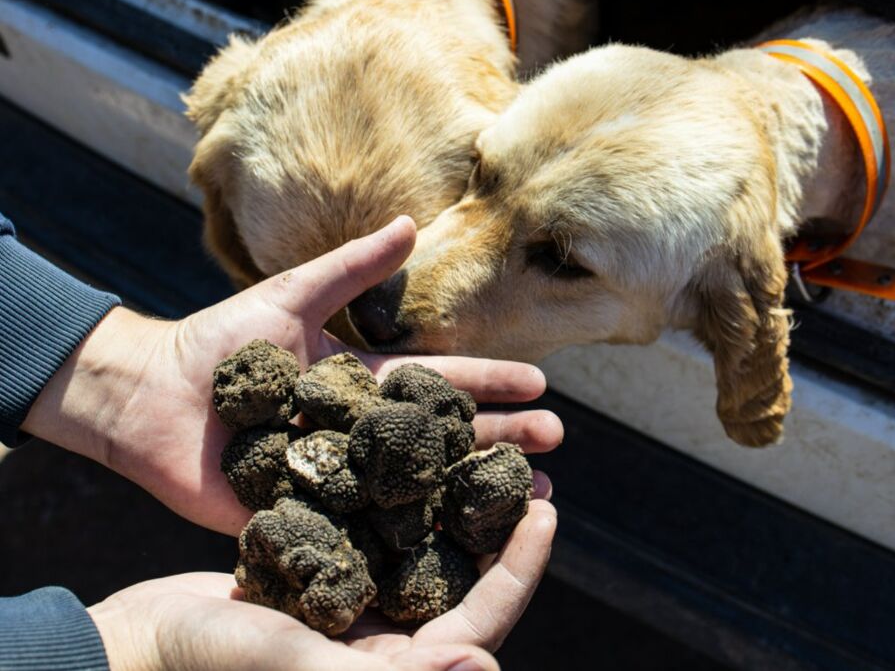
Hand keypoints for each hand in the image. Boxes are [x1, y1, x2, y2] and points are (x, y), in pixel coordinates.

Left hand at [23, 217, 561, 534]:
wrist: (150, 395)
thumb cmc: (218, 342)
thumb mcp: (291, 294)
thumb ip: (352, 269)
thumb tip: (410, 223)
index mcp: (364, 384)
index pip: (441, 383)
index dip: (491, 383)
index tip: (541, 385)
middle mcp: (363, 433)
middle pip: (443, 438)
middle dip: (501, 436)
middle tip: (555, 440)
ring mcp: (342, 475)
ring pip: (420, 485)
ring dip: (474, 487)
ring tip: (530, 490)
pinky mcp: (311, 514)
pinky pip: (369, 527)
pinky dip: (414, 535)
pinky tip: (458, 543)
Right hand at [88, 499, 555, 670]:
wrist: (132, 648)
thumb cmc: (203, 666)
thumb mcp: (294, 663)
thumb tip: (486, 668)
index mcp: (394, 670)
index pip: (481, 622)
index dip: (520, 569)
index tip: (549, 510)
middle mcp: (384, 644)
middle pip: (464, 584)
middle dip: (501, 531)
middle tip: (533, 474)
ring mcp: (355, 612)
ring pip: (426, 555)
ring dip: (457, 508)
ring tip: (485, 456)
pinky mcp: (325, 582)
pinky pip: (381, 538)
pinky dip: (403, 501)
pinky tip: (416, 460)